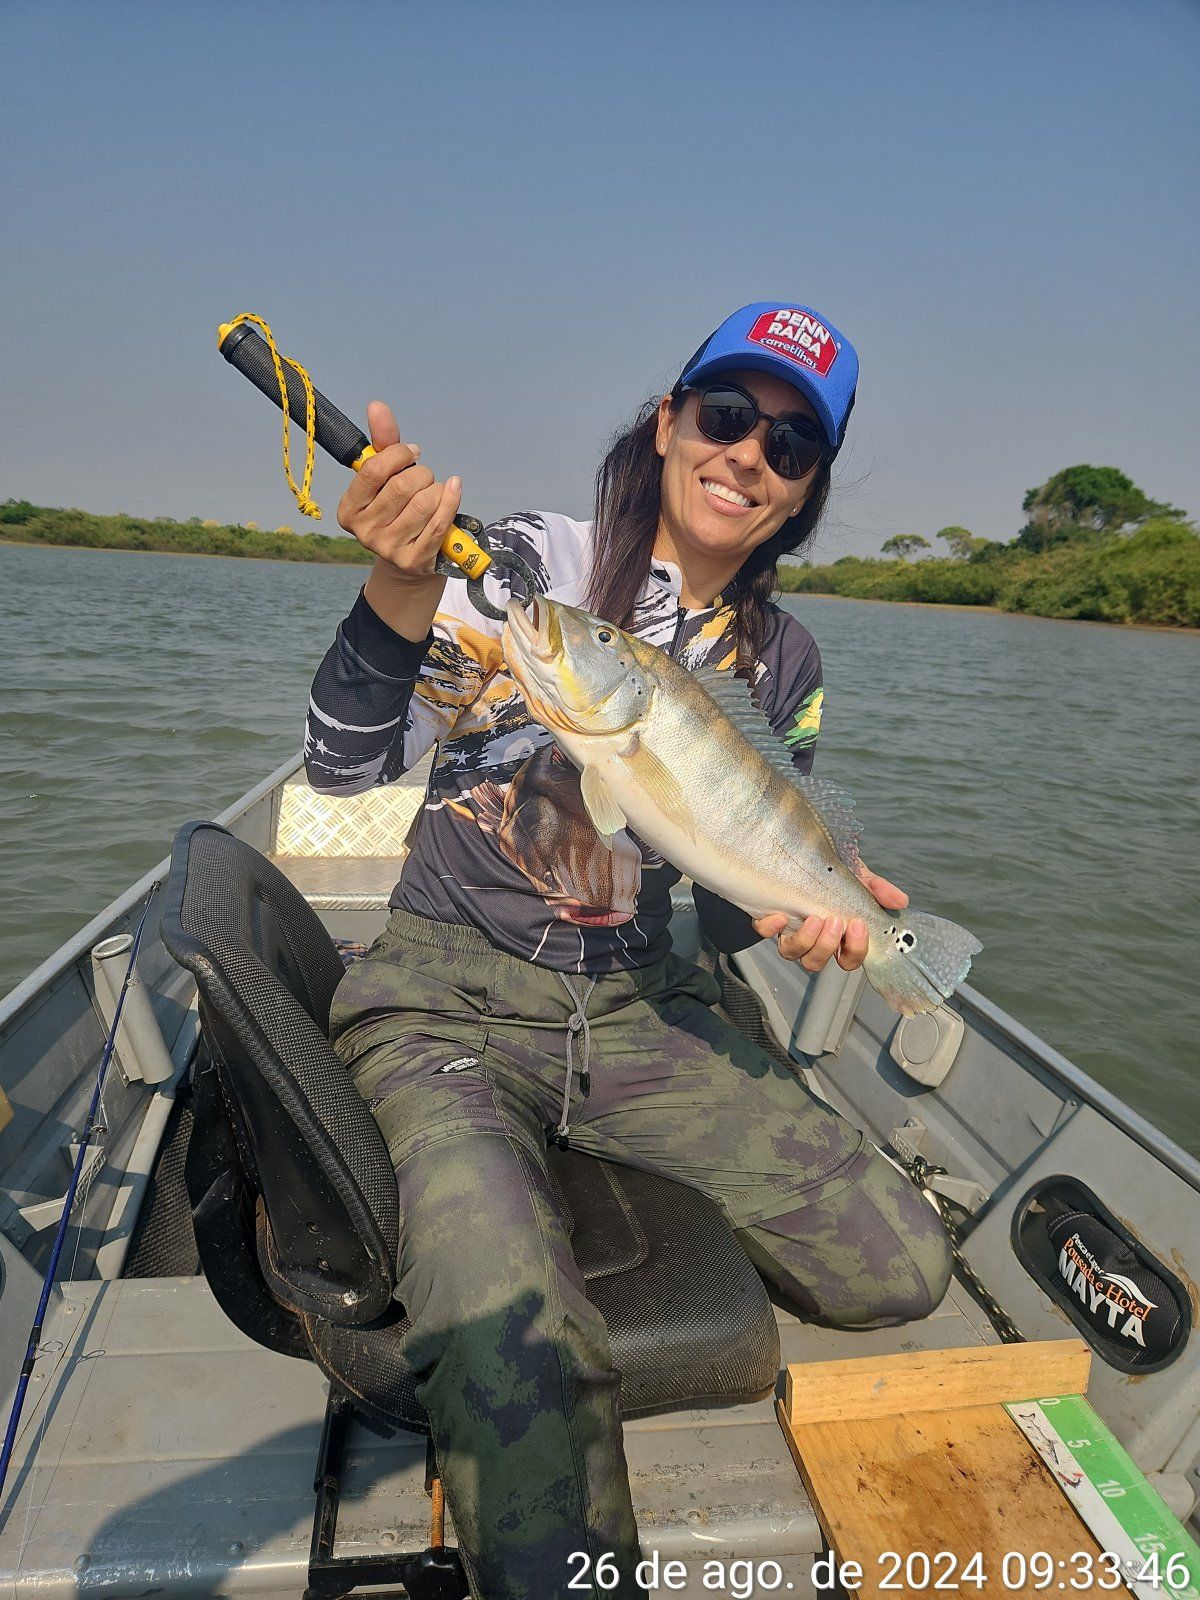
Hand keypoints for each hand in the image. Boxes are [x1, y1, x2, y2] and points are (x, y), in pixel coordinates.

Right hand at [337, 401, 461, 584]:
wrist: (409, 558)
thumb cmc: (396, 508)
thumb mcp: (386, 477)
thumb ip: (382, 443)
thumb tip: (377, 406)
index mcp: (349, 510)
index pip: (373, 470)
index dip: (397, 454)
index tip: (411, 452)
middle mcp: (364, 532)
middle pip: (402, 486)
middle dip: (421, 473)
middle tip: (425, 477)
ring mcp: (388, 549)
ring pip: (423, 503)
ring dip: (437, 489)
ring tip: (435, 491)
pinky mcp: (414, 560)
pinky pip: (439, 523)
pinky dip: (451, 500)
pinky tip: (453, 489)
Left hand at [752, 864, 909, 973]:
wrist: (802, 852)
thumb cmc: (833, 872)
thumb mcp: (858, 877)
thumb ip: (877, 889)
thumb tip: (900, 901)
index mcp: (837, 935)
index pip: (848, 959)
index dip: (855, 950)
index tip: (859, 926)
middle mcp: (811, 939)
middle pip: (816, 963)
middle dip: (827, 946)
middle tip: (835, 921)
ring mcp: (788, 931)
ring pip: (792, 954)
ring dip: (804, 940)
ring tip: (813, 918)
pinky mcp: (767, 919)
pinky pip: (764, 933)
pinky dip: (770, 928)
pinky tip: (779, 915)